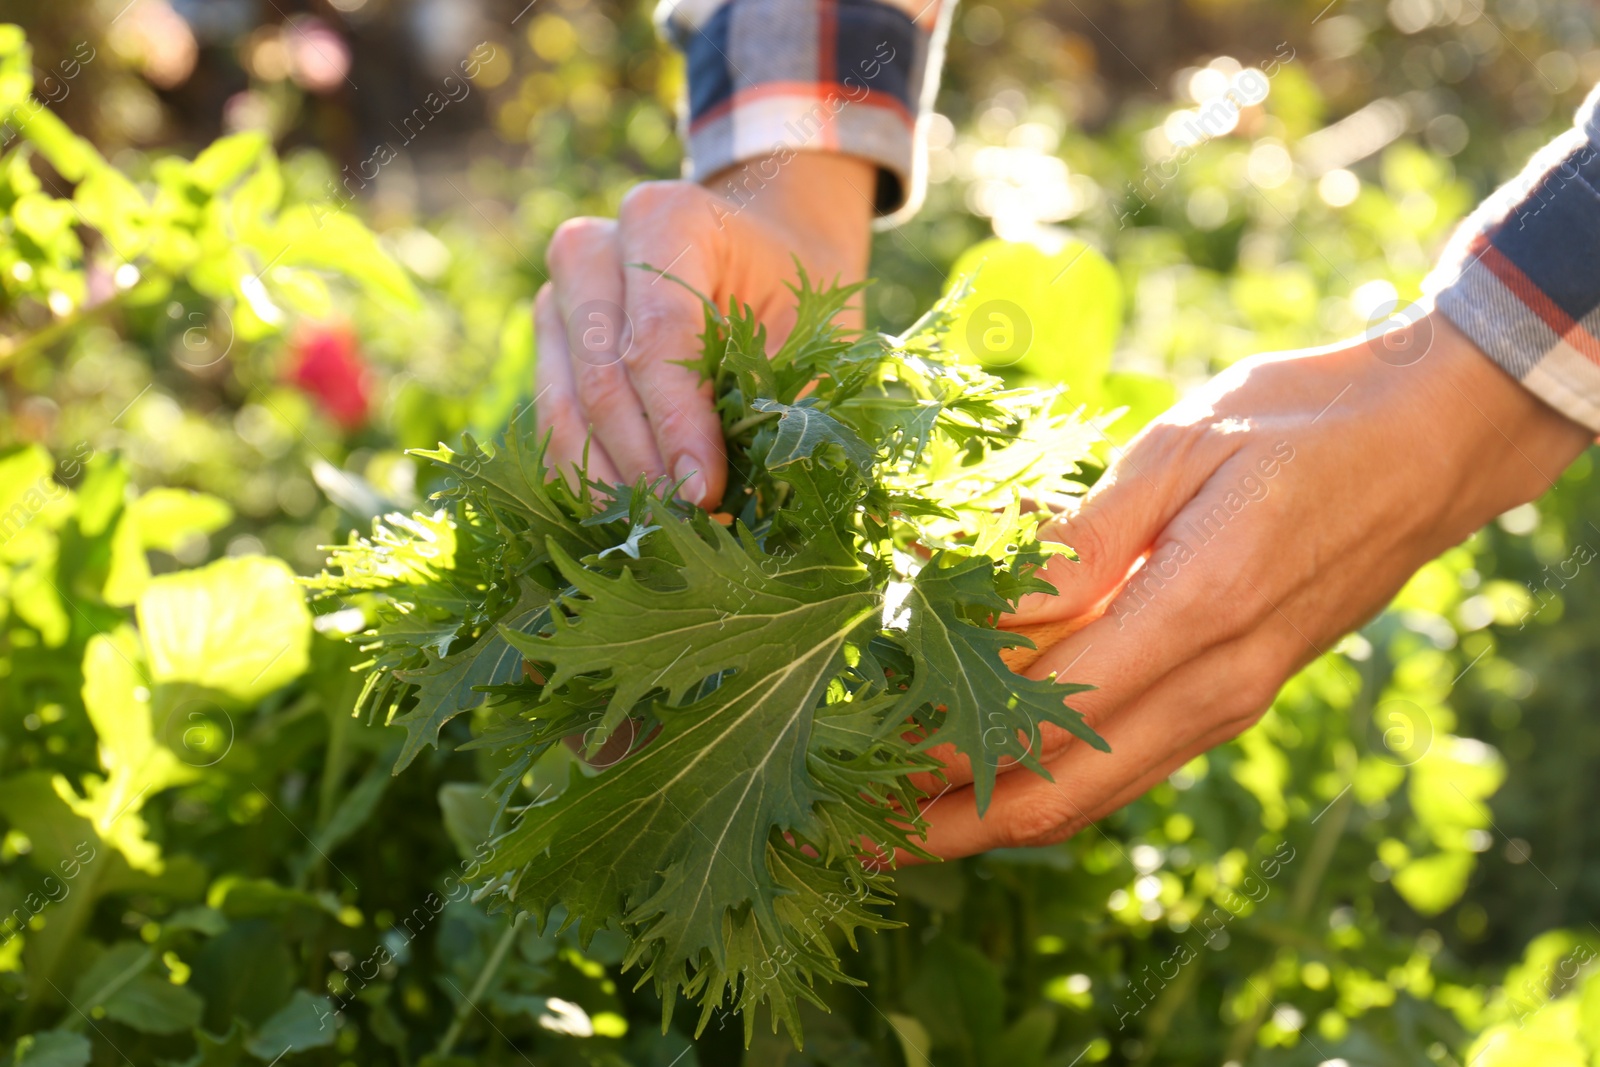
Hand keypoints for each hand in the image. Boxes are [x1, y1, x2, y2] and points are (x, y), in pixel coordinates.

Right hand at [535, 153, 875, 507]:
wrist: (761, 256)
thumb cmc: (793, 297)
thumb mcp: (811, 333)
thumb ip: (787, 400)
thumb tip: (766, 504)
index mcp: (666, 218)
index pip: (658, 335)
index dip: (679, 424)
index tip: (708, 492)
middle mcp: (593, 247)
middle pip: (602, 376)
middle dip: (645, 464)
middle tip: (688, 526)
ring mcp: (557, 296)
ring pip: (564, 408)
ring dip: (611, 483)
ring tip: (661, 534)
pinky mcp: (545, 346)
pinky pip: (552, 426)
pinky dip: (589, 479)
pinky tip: (630, 521)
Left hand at [916, 312, 1590, 857]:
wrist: (1435, 443)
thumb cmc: (1302, 420)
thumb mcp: (1179, 450)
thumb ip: (1081, 539)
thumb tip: (978, 594)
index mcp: (1195, 611)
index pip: (1040, 710)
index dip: (942, 746)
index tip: (857, 750)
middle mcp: (1215, 684)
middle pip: (1061, 790)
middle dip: (951, 823)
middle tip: (859, 831)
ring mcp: (1231, 701)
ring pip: (1096, 794)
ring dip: (995, 820)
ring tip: (907, 826)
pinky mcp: (1236, 696)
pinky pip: (1131, 765)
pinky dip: (1055, 785)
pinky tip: (998, 780)